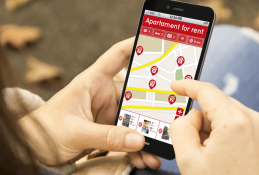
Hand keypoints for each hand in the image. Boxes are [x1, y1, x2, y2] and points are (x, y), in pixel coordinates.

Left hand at [19, 38, 160, 168]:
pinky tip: (143, 157)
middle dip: (151, 107)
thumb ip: (106, 136)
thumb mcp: (75, 132)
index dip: (136, 46)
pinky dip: (136, 146)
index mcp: (93, 82)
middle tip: (167, 118)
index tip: (156, 44)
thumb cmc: (46, 130)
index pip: (117, 56)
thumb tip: (137, 140)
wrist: (34, 148)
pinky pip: (127, 134)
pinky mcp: (107, 128)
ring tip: (155, 151)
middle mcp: (103, 94)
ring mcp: (107, 112)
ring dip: (145, 133)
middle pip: (135, 93)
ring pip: (134, 118)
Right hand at [170, 79, 258, 174]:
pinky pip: (235, 125)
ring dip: (211, 129)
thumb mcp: (188, 159)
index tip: (177, 85)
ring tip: (211, 156)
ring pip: (224, 116)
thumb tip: (188, 117)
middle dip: (199, 119)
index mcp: (233, 122)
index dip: (187, 86)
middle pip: (214, 105)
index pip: (206, 91)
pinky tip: (222, 156)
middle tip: (194, 144)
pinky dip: (223, 134)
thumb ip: (180, 128)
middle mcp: (252, 121)